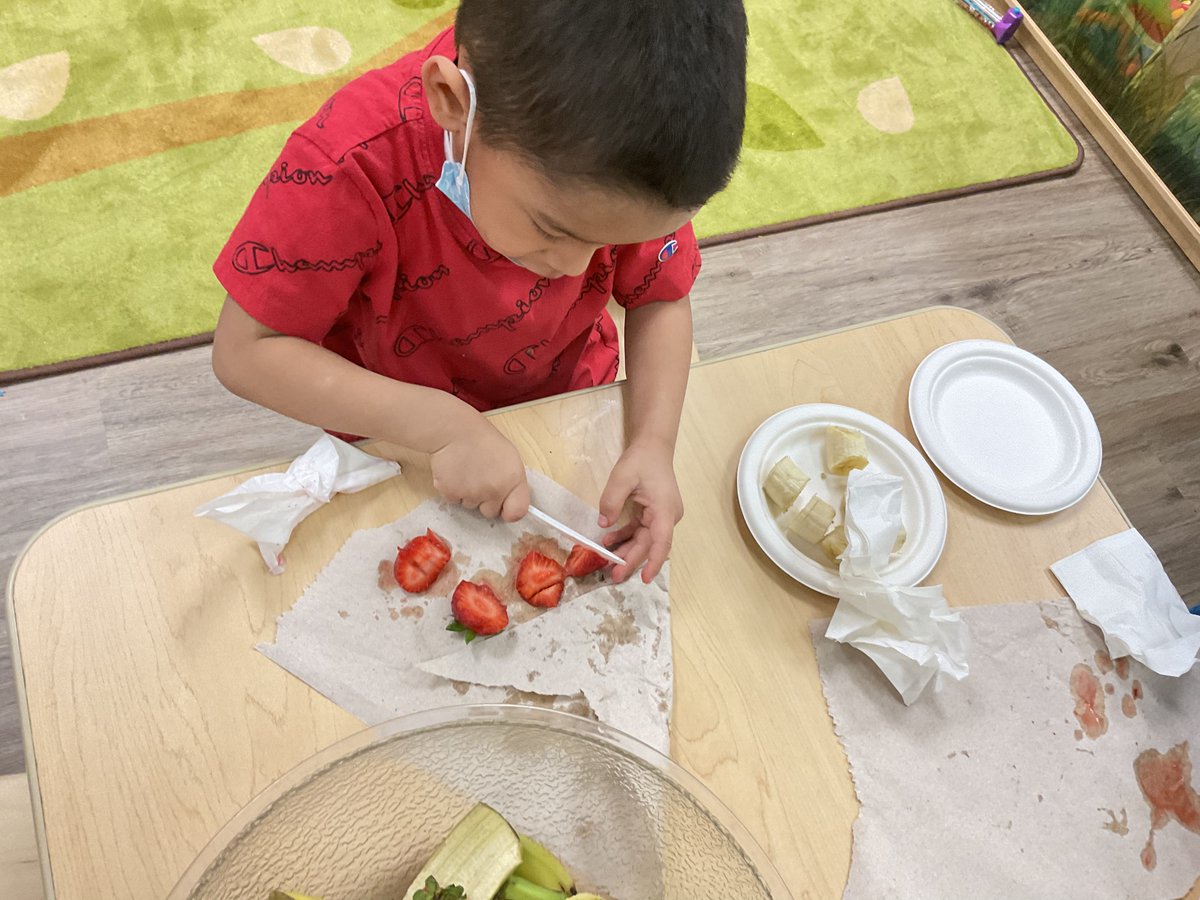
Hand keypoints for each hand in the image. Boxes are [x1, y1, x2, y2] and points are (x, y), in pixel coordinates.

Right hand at [430, 415, 528, 520]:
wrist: (453, 430)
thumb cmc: (482, 439)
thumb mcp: (509, 457)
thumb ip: (512, 481)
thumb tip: (510, 501)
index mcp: (513, 479)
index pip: (517, 512)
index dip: (509, 511)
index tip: (504, 506)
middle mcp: (494, 490)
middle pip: (490, 512)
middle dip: (485, 501)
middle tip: (479, 479)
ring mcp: (472, 494)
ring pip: (470, 506)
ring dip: (468, 494)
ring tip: (466, 471)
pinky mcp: (452, 494)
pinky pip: (454, 500)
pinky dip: (453, 490)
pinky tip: (455, 472)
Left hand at [598, 439, 683, 583]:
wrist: (653, 446)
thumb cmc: (642, 460)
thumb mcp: (622, 478)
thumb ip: (612, 501)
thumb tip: (604, 524)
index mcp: (665, 510)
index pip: (661, 542)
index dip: (653, 562)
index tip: (645, 579)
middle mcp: (667, 517)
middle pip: (650, 544)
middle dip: (632, 561)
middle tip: (614, 576)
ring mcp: (661, 516)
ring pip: (644, 540)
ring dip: (627, 550)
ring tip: (608, 563)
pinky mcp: (654, 513)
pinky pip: (641, 530)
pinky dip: (626, 536)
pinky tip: (609, 541)